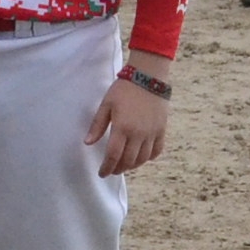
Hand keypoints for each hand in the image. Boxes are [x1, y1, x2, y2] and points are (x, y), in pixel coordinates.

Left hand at [87, 58, 171, 176]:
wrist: (148, 75)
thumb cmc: (124, 89)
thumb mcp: (106, 104)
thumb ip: (98, 125)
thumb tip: (88, 143)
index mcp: (122, 127)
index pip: (113, 156)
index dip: (107, 167)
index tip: (102, 173)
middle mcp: (138, 134)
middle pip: (128, 161)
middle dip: (118, 169)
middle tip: (112, 170)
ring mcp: (152, 133)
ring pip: (143, 159)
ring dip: (132, 165)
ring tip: (125, 165)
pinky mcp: (161, 129)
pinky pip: (157, 150)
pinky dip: (149, 157)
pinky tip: (141, 157)